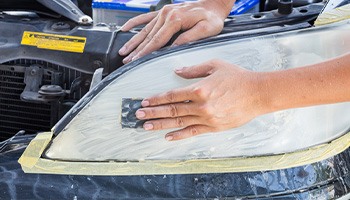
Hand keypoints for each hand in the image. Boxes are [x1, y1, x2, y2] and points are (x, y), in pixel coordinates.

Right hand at [118, 0, 234, 63]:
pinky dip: (135, 23)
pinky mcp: (164, 12)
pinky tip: (126, 28)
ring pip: (145, 29)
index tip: (136, 60)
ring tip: (123, 50)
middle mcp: (167, 14)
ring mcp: (164, 12)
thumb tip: (173, 48)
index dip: (145, 52)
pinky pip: (146, 17)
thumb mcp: (205, 30)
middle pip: (148, 36)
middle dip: (136, 49)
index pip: (157, 40)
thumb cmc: (211, 18)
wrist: (213, 4)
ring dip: (133, 40)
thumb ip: (188, 39)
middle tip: (126, 59)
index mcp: (176, 19)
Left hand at [135, 59, 268, 140]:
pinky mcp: (214, 127)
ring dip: (161, 125)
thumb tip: (177, 71)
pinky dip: (179, 135)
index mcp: (199, 89)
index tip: (145, 101)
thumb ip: (193, 69)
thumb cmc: (238, 78)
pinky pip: (193, 132)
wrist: (259, 93)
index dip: (156, 99)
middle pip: (171, 110)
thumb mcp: (215, 66)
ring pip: (179, 122)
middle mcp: (201, 105)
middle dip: (153, 112)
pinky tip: (168, 136)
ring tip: (147, 127)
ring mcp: (207, 118)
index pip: (171, 95)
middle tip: (139, 115)